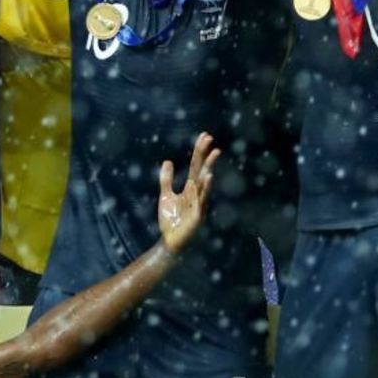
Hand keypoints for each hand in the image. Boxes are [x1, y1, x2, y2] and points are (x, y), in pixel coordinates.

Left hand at [155, 133, 217, 251]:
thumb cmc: (170, 220)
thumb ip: (166, 179)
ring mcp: (199, 204)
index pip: (196, 166)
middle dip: (206, 155)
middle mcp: (197, 194)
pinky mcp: (197, 216)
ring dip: (207, 171)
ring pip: (204, 185)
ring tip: (212, 156)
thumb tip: (168, 161)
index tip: (205, 135)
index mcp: (191, 188)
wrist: (169, 242)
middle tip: (210, 138)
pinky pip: (201, 201)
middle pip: (202, 171)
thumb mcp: (165, 195)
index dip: (200, 151)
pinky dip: (203, 190)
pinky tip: (205, 179)